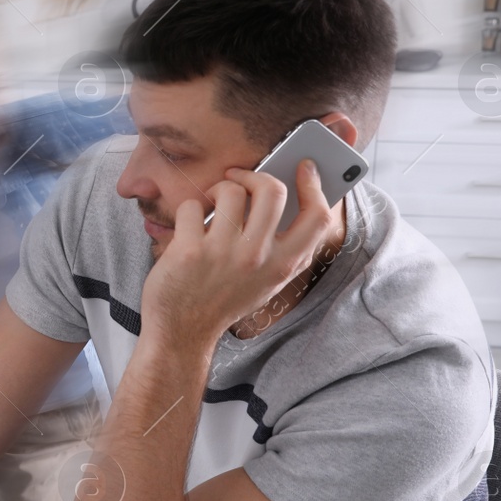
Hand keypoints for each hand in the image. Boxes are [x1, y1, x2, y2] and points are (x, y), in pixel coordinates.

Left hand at [140, 159, 337, 346]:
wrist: (183, 332)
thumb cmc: (224, 299)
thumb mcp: (267, 281)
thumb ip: (283, 247)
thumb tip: (291, 197)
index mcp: (283, 265)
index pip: (318, 217)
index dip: (314, 185)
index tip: (304, 167)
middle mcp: (258, 258)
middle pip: (273, 191)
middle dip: (253, 175)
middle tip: (238, 178)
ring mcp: (225, 254)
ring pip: (231, 191)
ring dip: (218, 189)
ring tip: (210, 203)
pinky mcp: (191, 251)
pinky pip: (193, 206)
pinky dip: (189, 211)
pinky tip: (188, 227)